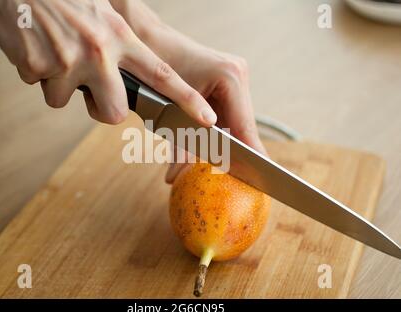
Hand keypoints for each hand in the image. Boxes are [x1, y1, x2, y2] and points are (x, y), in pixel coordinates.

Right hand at [0, 0, 216, 125]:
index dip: (187, 100)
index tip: (207, 120)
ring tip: (52, 51)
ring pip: (68, 101)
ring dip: (59, 86)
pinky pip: (41, 89)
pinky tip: (34, 48)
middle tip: (87, 89)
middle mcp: (101, 51)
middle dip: (100, 108)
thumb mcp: (101, 14)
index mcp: (121, 37)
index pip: (162, 75)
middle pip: (113, 112)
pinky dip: (35, 75)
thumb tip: (125, 77)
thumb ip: (118, 47)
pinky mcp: (40, 66)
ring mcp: (70, 60)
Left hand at [108, 0, 265, 182]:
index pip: (245, 126)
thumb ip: (178, 145)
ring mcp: (234, 75)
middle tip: (239, 176)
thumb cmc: (154, 69)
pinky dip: (220, 130)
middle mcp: (238, 73)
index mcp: (230, 77)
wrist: (146, 39)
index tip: (260, 176)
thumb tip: (176, 176)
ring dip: (228, 141)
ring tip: (228, 164)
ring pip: (236, 121)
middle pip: (243, 125)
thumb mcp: (167, 111)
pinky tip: (216, 144)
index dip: (252, 154)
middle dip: (236, 151)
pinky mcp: (226, 79)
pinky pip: (228, 112)